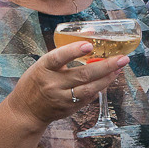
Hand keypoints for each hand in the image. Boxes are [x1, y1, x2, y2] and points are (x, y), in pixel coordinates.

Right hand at [5, 40, 129, 127]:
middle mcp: (52, 84)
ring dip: (107, 78)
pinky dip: (99, 87)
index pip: (58, 58)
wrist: (26, 110)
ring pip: (89, 88)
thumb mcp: (43, 64)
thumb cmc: (36, 82)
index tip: (89, 45)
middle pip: (82, 75)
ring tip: (119, 68)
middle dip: (105, 66)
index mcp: (43, 68)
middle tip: (122, 58)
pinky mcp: (69, 108)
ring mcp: (61, 98)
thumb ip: (64, 54)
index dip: (73, 51)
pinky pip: (88, 97)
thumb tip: (90, 36)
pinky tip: (108, 79)